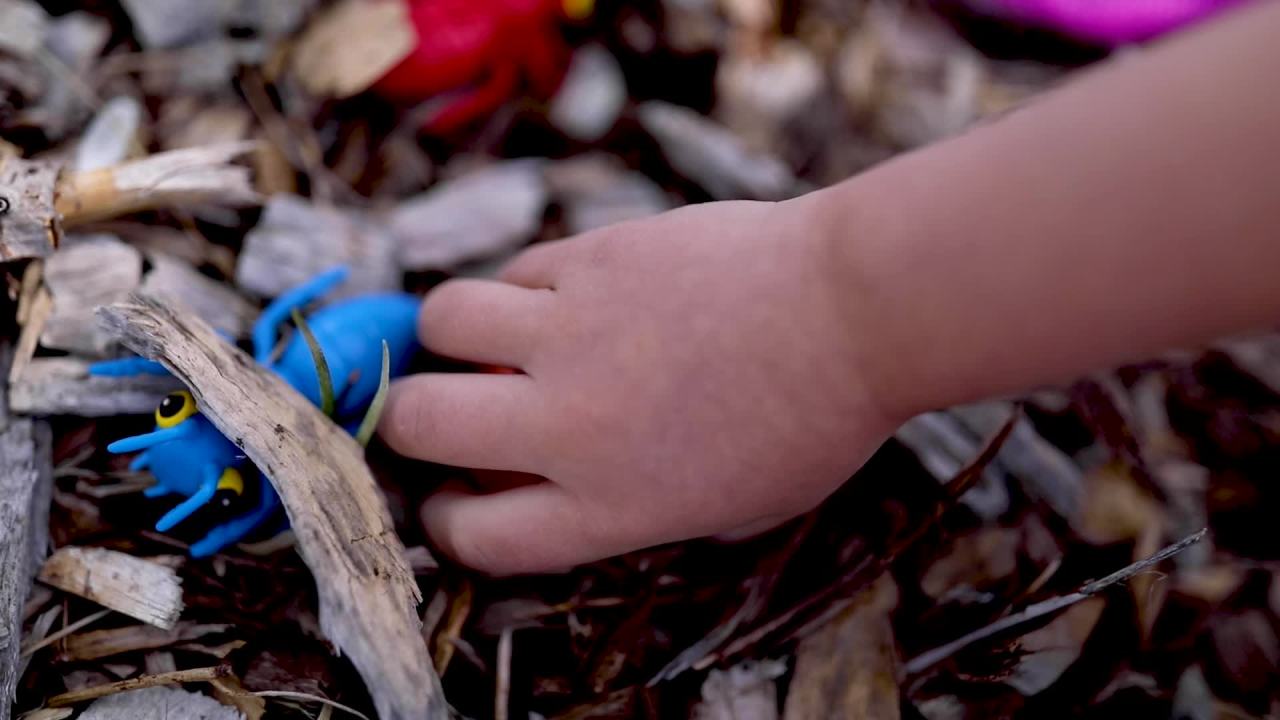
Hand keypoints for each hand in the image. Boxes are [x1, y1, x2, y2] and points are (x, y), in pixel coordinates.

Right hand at [378, 198, 897, 574]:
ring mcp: (573, 332)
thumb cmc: (817, 420)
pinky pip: (518, 270)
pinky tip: (566, 294)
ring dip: (450, 334)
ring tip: (486, 337)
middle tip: (444, 408)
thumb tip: (574, 489)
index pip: (475, 535)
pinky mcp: (592, 258)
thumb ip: (638, 511)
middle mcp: (570, 424)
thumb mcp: (733, 511)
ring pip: (442, 321)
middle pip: (419, 422)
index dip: (444, 521)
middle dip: (410, 420)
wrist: (856, 310)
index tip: (452, 499)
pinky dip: (525, 287)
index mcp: (606, 507)